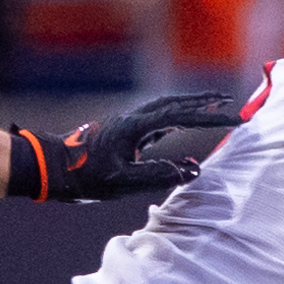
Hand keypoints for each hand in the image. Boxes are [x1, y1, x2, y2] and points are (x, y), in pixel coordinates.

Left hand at [10, 91, 247, 200]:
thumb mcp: (121, 182)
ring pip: (164, 107)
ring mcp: (126, 123)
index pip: (180, 117)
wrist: (49, 167)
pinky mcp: (122, 131)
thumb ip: (157, 175)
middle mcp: (132, 119)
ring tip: (210, 108)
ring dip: (188, 106)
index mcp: (135, 127)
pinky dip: (174, 117)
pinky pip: (154, 119)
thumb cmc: (82, 177)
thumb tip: (191, 170)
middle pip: (174, 103)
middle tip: (228, 101)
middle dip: (203, 102)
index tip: (234, 117)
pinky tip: (179, 124)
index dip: (210, 117)